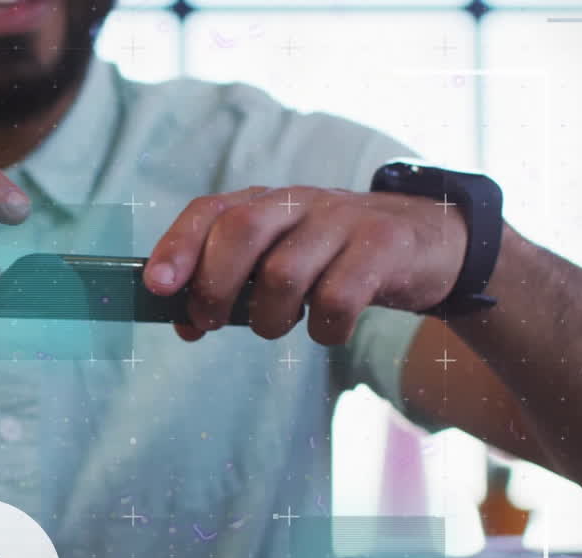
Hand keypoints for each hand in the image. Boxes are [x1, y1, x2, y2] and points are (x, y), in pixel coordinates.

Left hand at [142, 185, 468, 344]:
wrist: (424, 243)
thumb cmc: (332, 260)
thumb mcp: (277, 263)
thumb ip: (229, 287)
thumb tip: (182, 324)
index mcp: (264, 202)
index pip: (209, 211)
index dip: (177, 247)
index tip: (157, 287)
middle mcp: (298, 202)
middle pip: (241, 230)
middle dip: (215, 285)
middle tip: (212, 321)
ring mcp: (343, 219)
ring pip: (284, 271)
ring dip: (269, 317)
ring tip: (276, 328)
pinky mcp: (384, 244)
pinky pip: (339, 296)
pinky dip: (324, 328)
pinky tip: (327, 330)